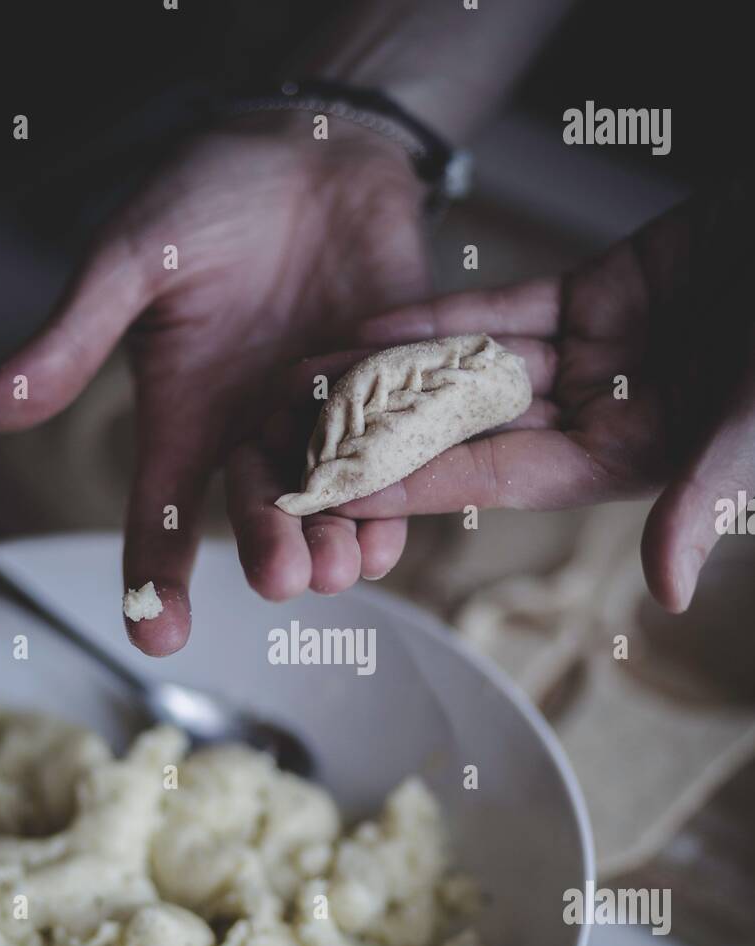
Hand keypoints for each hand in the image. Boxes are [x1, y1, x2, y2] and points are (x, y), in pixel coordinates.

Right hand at [0, 116, 429, 652]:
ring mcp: (326, 425)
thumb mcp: (131, 261)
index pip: (162, 515)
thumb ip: (75, 338)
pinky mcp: (391, 399)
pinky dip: (399, 495)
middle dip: (269, 550)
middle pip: (258, 517)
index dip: (155, 578)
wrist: (314, 152)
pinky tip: (398, 530)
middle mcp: (255, 437)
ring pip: (332, 506)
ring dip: (339, 542)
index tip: (156, 635)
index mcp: (187, 419)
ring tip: (341, 565)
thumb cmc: (207, 199)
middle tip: (282, 578)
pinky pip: (398, 462)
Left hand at [243, 183, 754, 612]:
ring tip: (309, 382)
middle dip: (385, 435)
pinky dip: (441, 319)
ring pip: (473, 369)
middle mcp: (601, 416)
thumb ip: (702, 497)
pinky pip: (503, 312)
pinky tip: (373, 326)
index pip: (496, 477)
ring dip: (396, 373)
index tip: (339, 495)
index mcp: (627, 459)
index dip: (416, 484)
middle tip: (294, 442)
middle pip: (470, 429)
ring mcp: (595, 356)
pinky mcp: (598, 294)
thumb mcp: (751, 422)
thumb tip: (666, 595)